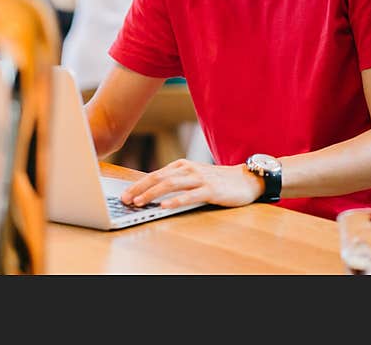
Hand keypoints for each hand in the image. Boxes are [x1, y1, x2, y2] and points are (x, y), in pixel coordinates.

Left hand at [120, 159, 265, 209]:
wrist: (245, 179)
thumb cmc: (217, 180)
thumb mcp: (193, 176)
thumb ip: (176, 180)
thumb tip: (152, 191)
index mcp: (181, 165)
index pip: (155, 175)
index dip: (138, 185)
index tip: (125, 195)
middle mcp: (188, 169)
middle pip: (158, 178)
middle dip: (139, 189)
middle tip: (126, 200)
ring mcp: (199, 178)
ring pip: (170, 184)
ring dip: (152, 194)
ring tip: (140, 202)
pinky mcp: (210, 190)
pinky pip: (190, 195)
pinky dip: (176, 200)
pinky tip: (165, 206)